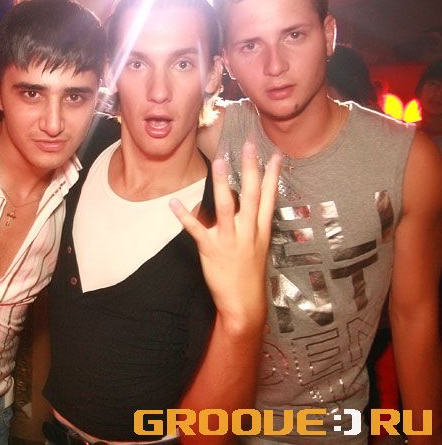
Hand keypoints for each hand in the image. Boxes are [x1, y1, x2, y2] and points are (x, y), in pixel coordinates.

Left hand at [171, 142, 280, 332]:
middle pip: (251, 196)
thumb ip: (252, 224)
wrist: (244, 304)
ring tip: (219, 163)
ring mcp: (230, 240)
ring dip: (222, 185)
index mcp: (261, 230)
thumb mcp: (257, 247)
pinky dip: (184, 215)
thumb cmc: (248, 274)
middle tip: (248, 146)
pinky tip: (174, 202)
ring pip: (226, 208)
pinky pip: (196, 229)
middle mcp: (248, 232)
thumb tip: (243, 203)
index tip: (275, 154)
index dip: (272, 176)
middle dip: (250, 170)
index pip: (269, 198)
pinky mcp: (211, 249)